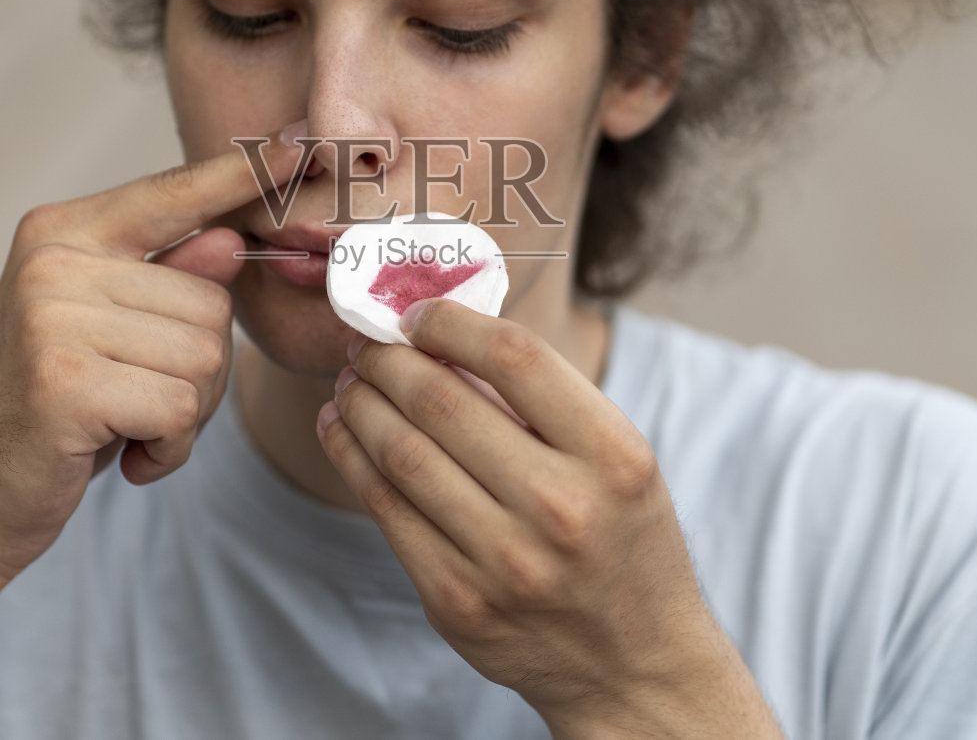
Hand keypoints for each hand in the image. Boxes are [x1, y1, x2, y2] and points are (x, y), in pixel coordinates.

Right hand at [0, 126, 306, 592]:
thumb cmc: (51, 413)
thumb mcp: (110, 335)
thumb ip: (167, 281)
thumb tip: (231, 241)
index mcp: (60, 233)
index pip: (170, 194)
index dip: (237, 175)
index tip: (297, 143)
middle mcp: (52, 261)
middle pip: (212, 301)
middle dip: (200, 371)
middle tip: (137, 404)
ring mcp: (51, 317)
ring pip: (205, 357)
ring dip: (186, 415)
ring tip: (124, 427)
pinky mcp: (64, 381)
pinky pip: (181, 408)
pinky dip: (171, 447)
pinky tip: (125, 456)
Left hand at [318, 298, 782, 737]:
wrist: (635, 664)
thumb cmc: (620, 538)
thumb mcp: (615, 461)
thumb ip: (544, 400)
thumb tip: (440, 334)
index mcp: (612, 455)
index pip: (515, 356)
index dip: (450, 322)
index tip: (417, 313)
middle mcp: (562, 508)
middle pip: (442, 401)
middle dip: (387, 358)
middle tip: (365, 341)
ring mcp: (504, 562)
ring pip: (401, 454)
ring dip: (359, 402)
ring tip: (349, 380)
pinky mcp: (456, 602)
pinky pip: (385, 511)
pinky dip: (351, 457)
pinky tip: (341, 429)